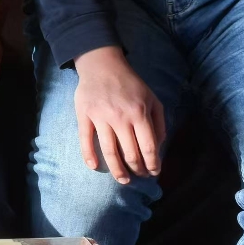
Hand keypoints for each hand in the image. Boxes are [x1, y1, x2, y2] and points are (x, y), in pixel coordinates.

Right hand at [72, 48, 165, 185]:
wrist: (102, 64)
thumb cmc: (130, 83)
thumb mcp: (152, 98)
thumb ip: (159, 122)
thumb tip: (158, 148)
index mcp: (139, 113)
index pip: (148, 147)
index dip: (153, 164)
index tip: (154, 172)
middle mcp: (121, 117)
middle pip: (130, 153)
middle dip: (138, 169)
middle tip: (140, 176)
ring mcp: (101, 117)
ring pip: (109, 151)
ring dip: (117, 170)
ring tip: (124, 180)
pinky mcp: (84, 116)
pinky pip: (86, 140)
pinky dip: (89, 156)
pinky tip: (94, 167)